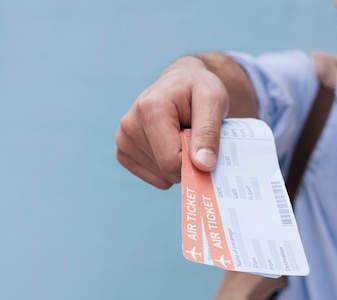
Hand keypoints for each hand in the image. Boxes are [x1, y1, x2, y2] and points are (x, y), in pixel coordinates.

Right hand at [115, 55, 229, 188]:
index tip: (202, 141)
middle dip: (187, 160)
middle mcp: (129, 125)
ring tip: (180, 135)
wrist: (181, 83)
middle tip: (192, 134)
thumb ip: (208, 132)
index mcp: (148, 109)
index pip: (172, 161)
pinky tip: (170, 144)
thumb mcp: (213, 100)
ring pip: (161, 176)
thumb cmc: (198, 89)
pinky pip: (154, 177)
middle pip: (166, 170)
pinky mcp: (123, 152)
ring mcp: (123, 140)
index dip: (194, 159)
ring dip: (178, 162)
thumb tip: (203, 165)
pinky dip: (167, 169)